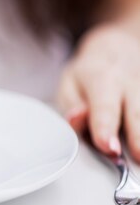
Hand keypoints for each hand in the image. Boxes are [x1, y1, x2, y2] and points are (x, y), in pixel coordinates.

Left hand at [58, 23, 139, 158]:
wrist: (119, 47)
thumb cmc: (90, 73)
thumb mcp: (70, 84)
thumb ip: (73, 106)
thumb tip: (77, 119)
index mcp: (102, 78)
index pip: (104, 106)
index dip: (105, 127)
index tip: (109, 147)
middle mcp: (131, 81)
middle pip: (137, 112)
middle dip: (138, 137)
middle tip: (138, 158)